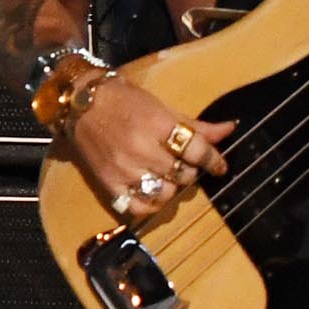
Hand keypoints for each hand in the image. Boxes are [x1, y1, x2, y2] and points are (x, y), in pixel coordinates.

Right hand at [68, 76, 233, 222]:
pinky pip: (140, 207)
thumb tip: (231, 129)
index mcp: (157, 125)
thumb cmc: (123, 100)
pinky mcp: (109, 183)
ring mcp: (124, 169)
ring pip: (166, 193)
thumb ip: (195, 124)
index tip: (219, 165)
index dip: (213, 160)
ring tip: (165, 175)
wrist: (78, 104)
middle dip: (189, 170)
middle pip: (184, 174)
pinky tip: (151, 190)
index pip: (196, 149)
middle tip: (181, 163)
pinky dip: (151, 203)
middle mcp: (141, 149)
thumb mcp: (161, 107)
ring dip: (172, 186)